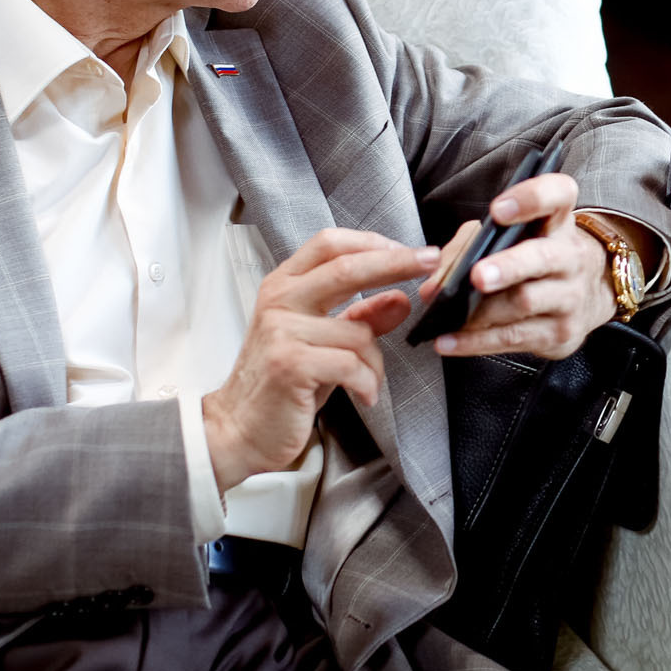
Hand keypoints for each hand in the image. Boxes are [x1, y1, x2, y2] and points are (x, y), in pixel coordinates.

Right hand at [202, 229, 437, 490]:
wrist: (239, 429)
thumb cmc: (283, 383)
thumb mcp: (323, 343)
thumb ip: (359, 317)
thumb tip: (401, 298)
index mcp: (284, 286)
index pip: (329, 244)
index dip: (372, 242)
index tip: (410, 249)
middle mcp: (279, 301)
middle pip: (346, 267)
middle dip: (396, 262)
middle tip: (431, 261)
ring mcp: (281, 332)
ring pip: (358, 332)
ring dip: (376, 364)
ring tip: (368, 384)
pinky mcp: (290, 365)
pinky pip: (352, 365)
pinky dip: (367, 384)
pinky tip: (363, 397)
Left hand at [417, 172, 612, 358]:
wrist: (586, 294)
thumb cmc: (536, 257)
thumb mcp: (511, 236)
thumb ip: (470, 244)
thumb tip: (436, 279)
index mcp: (557, 221)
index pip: (557, 195)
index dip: (530, 199)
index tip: (498, 210)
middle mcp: (570, 257)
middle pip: (541, 258)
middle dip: (508, 267)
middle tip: (478, 275)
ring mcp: (569, 297)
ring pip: (524, 302)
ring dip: (482, 310)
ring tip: (451, 312)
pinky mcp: (559, 333)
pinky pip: (513, 338)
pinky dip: (476, 341)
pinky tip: (450, 340)